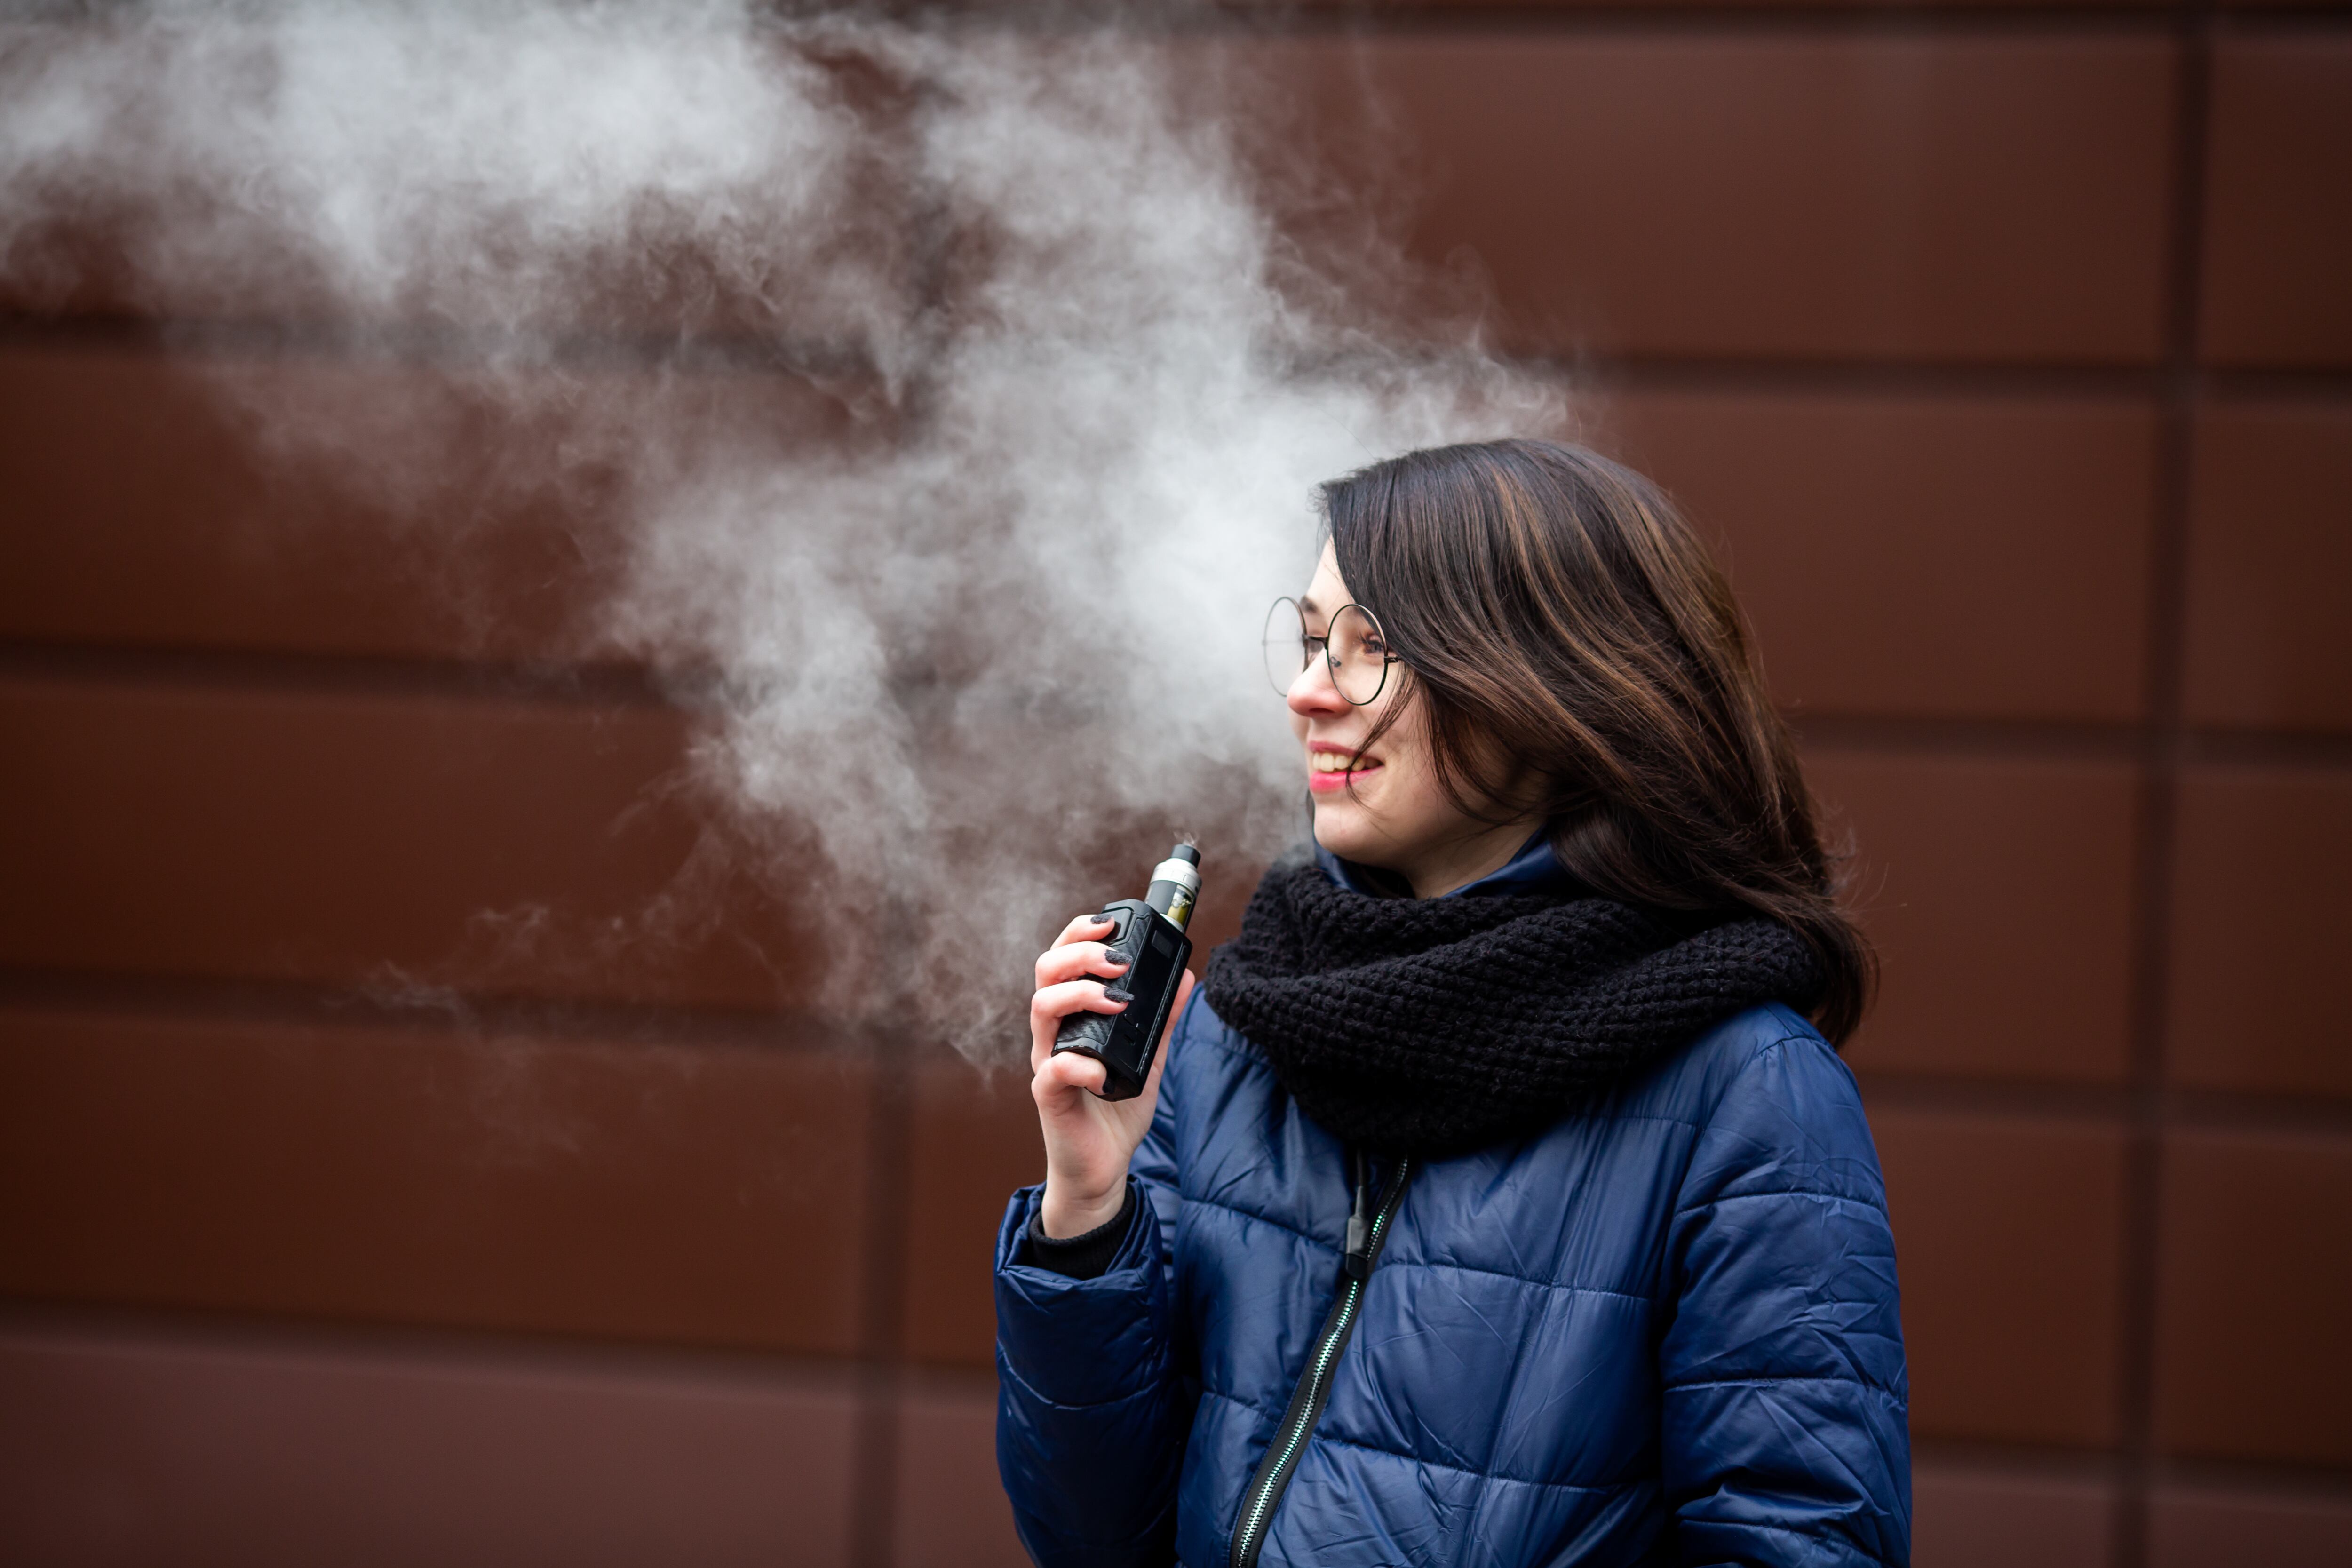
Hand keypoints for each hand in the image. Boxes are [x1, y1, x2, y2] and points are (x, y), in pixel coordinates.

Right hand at [1029, 912, 1195, 1238]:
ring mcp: (1047, 1062)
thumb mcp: (1149, 1057)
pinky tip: (1102, 1070)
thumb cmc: (1116, 1109)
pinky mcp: (1049, 1097)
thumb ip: (1163, 1019)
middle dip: (1079, 954)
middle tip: (1117, 961)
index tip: (1110, 923)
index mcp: (1072, 1017)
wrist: (1102, 1167)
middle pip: (1045, 973)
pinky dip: (1078, 1064)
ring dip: (1079, 994)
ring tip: (1115, 1001)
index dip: (1078, 934)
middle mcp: (1054, 1034)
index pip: (1062, 961)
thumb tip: (1188, 977)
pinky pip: (1053, 1070)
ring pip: (1041, 1009)